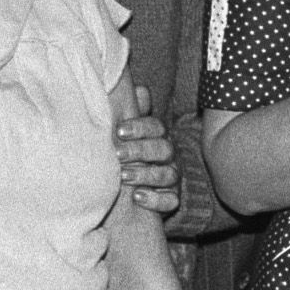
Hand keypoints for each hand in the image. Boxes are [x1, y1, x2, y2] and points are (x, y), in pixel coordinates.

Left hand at [114, 84, 178, 215]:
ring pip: (168, 174)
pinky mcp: (171, 199)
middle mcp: (168, 156)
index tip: (119, 130)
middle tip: (118, 154)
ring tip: (123, 176)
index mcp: (157, 136)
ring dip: (145, 174)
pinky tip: (137, 196)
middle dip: (140, 151)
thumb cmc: (127, 154)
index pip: (156, 127)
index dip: (139, 127)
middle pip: (163, 149)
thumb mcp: (125, 132)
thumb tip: (138, 89)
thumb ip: (129, 111)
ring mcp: (171, 178)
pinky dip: (156, 199)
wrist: (134, 187)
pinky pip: (171, 200)